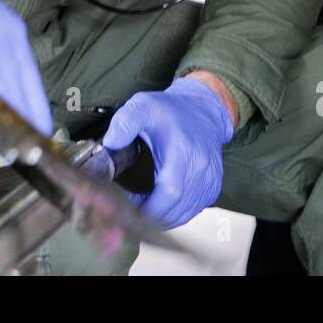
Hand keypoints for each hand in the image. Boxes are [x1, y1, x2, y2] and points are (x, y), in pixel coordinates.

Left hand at [100, 78, 233, 229]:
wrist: (202, 109)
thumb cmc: (172, 110)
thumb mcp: (143, 106)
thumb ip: (124, 123)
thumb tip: (109, 144)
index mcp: (183, 152)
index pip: (170, 194)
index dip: (149, 208)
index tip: (130, 206)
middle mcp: (200, 169)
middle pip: (175, 210)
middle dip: (150, 215)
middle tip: (132, 205)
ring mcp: (209, 181)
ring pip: (184, 214)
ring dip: (162, 216)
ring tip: (145, 202)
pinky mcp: (213, 188)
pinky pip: (192, 210)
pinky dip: (175, 212)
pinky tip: (162, 201)